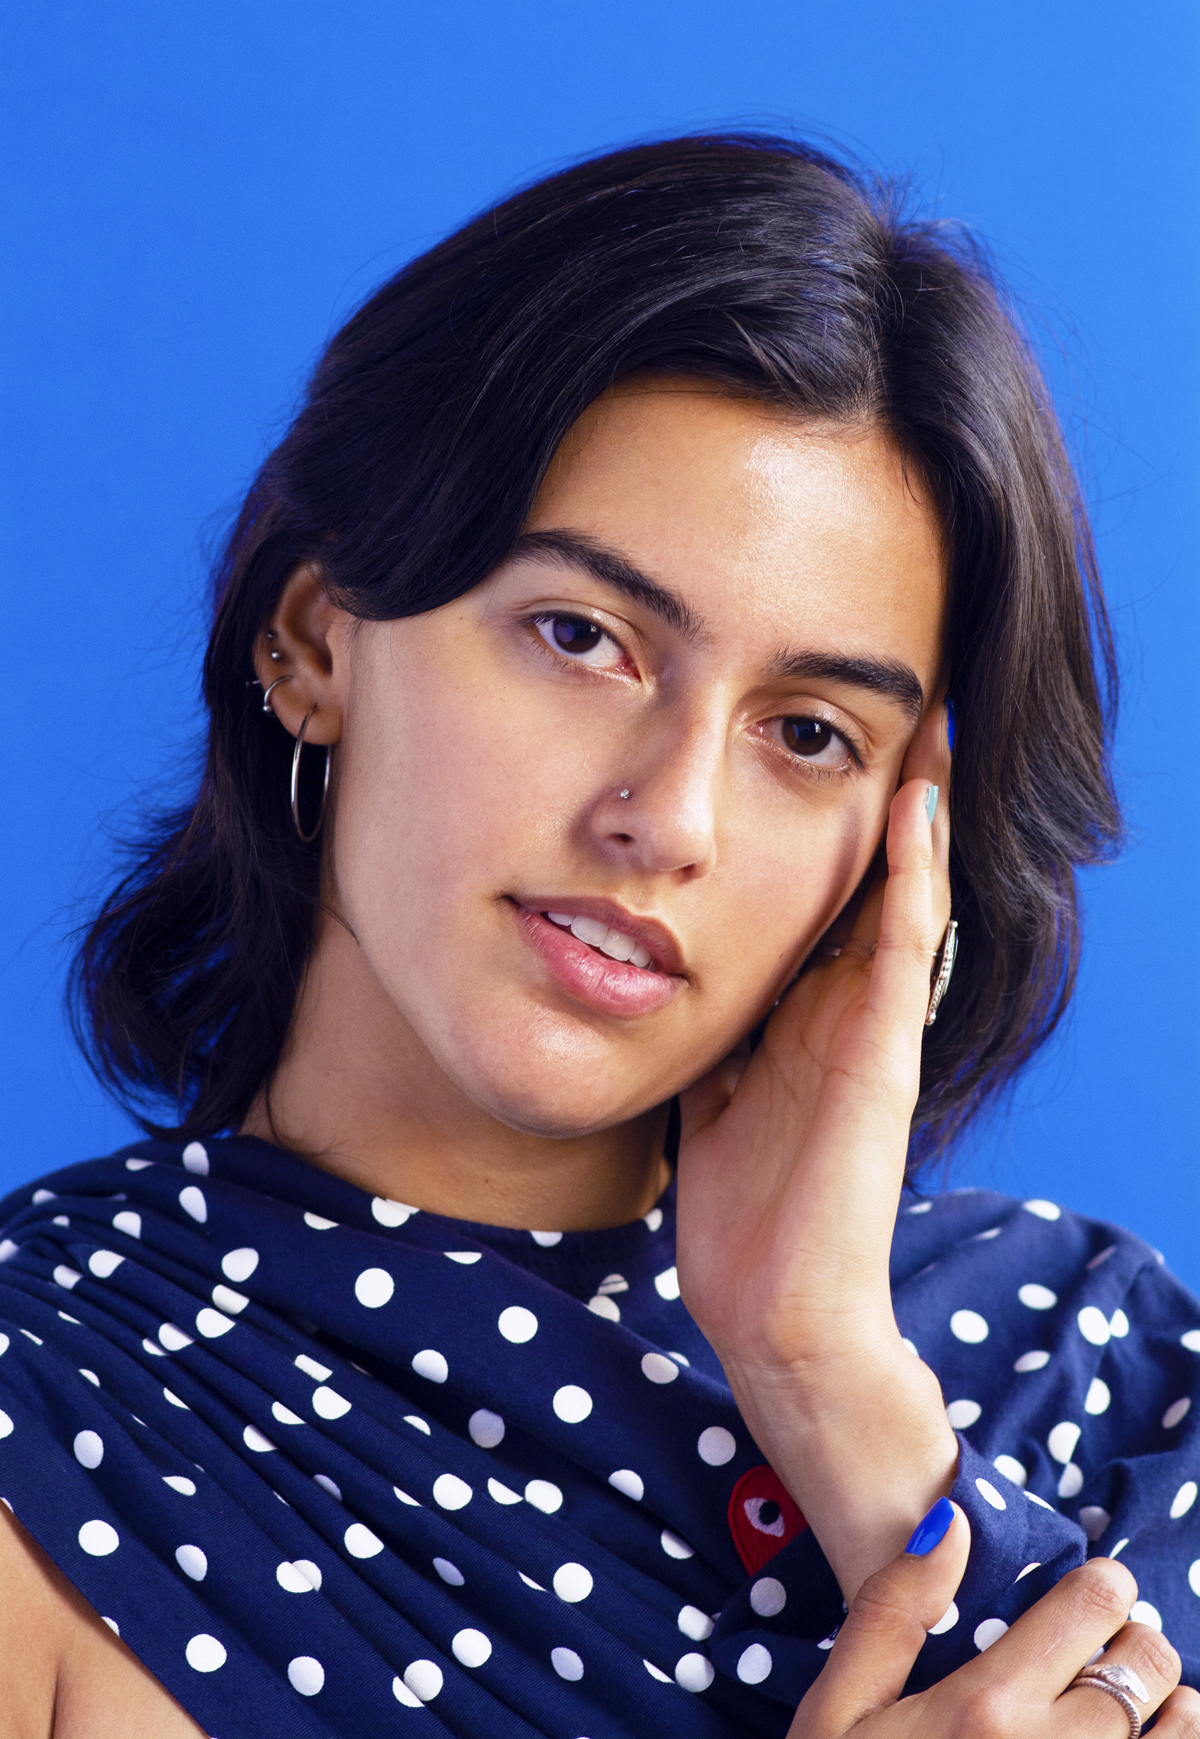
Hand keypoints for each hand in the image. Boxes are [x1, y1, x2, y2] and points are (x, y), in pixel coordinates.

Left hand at [675, 710, 956, 1596]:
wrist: (773, 1308)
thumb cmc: (740, 1210)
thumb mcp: (707, 1089)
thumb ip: (707, 1028)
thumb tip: (654, 968)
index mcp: (802, 1013)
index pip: (818, 895)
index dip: (820, 822)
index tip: (802, 743)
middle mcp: (844, 1008)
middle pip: (867, 878)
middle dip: (876, 794)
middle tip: (888, 702)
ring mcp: (871, 1029)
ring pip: (901, 893)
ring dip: (915, 811)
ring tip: (925, 725)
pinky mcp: (883, 1057)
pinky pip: (902, 948)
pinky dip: (912, 877)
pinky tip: (914, 808)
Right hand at [791, 1501, 1198, 1736]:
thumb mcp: (839, 1711)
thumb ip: (892, 1612)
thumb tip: (951, 1521)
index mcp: (985, 1709)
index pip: (1088, 1607)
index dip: (1102, 1585)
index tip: (1097, 1588)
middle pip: (1145, 1667)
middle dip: (1139, 1642)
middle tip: (1121, 1645)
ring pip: (1180, 1737)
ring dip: (1176, 1709)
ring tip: (1160, 1702)